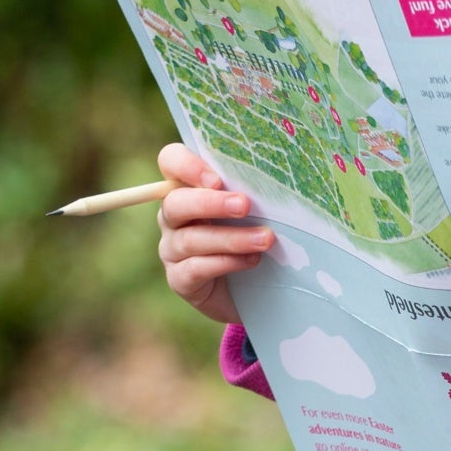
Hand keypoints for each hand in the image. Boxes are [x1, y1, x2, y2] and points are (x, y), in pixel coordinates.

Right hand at [156, 142, 271, 325]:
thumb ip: (252, 191)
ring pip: (190, 239)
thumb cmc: (250, 237)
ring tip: (265, 239)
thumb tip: (279, 178)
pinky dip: (226, 263)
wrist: (248, 289)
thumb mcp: (253, 210)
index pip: (170, 162)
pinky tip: (252, 261)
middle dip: (211, 203)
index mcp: (187, 189)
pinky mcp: (180, 279)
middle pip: (175, 203)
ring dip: (231, 238)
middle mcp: (173, 217)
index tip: (217, 179)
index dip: (187, 165)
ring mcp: (172, 249)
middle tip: (245, 205)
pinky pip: (195, 269)